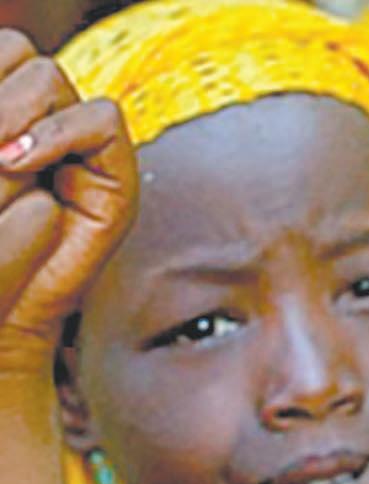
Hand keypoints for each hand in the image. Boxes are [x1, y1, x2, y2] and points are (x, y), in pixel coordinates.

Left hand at [0, 30, 135, 363]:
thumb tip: (9, 140)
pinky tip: (25, 164)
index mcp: (5, 114)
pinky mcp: (113, 172)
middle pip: (18, 53)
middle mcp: (38, 118)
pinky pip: (100, 120)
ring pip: (48, 77)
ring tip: (2, 162)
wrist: (5, 303)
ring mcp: (76, 141)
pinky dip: (60, 135)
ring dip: (16, 116)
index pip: (0, 50)